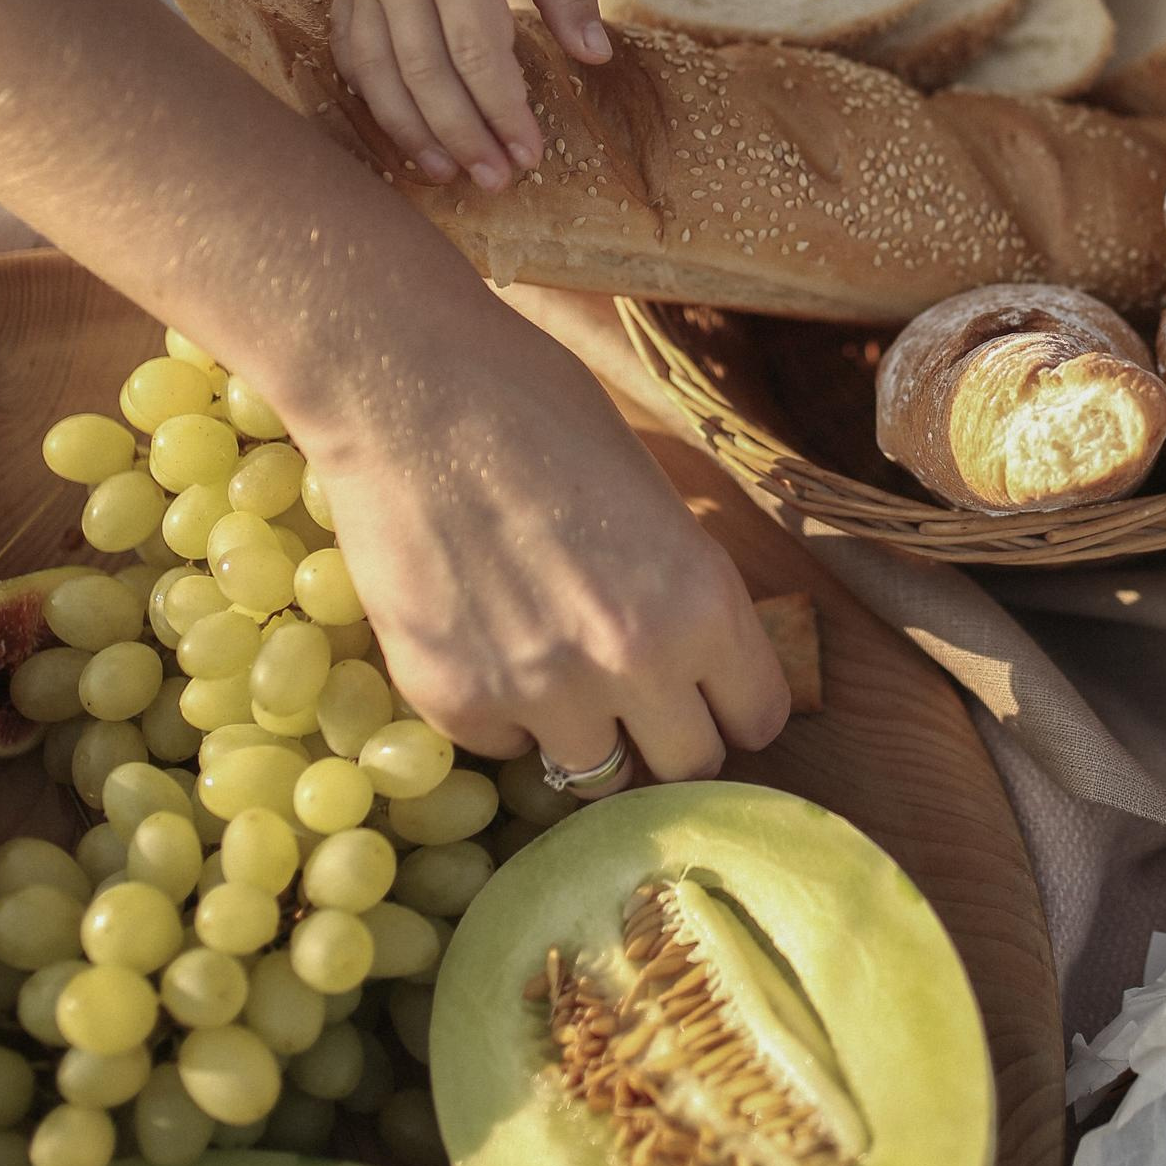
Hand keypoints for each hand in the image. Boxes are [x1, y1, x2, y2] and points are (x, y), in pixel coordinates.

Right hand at [296, 287, 792, 782]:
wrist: (408, 390)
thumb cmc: (538, 411)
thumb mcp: (655, 497)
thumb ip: (682, 591)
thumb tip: (697, 660)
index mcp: (701, 601)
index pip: (758, 720)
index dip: (733, 704)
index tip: (709, 692)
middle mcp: (633, 661)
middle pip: (688, 767)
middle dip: (669, 733)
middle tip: (635, 696)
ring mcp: (541, 692)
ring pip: (597, 775)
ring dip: (585, 732)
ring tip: (552, 663)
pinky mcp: (456, 702)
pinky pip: (505, 747)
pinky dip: (501, 712)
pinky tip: (482, 636)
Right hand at [336, 0, 608, 189]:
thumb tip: (594, 58)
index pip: (477, 54)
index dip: (504, 111)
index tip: (530, 153)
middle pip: (425, 77)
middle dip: (464, 136)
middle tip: (497, 181)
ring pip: (378, 73)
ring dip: (411, 131)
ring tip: (446, 174)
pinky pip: (351, 50)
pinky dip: (372, 95)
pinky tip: (399, 129)